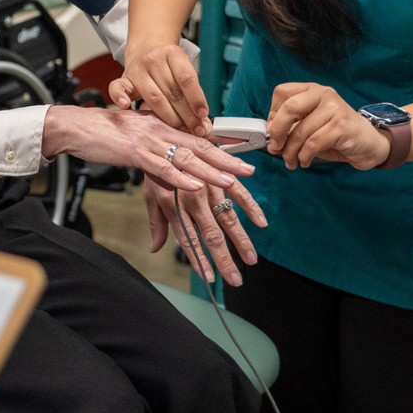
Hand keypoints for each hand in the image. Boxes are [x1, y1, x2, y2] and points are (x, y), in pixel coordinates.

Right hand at [42, 103, 254, 193]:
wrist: (77, 126)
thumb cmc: (104, 133)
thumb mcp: (136, 139)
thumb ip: (156, 152)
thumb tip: (172, 168)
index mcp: (163, 127)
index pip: (199, 139)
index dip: (223, 150)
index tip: (243, 161)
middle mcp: (160, 130)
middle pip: (200, 147)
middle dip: (226, 161)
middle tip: (249, 173)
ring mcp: (148, 141)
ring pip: (186, 157)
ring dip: (210, 170)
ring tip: (230, 181)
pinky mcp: (133, 151)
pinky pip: (160, 166)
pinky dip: (178, 177)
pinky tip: (193, 184)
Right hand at [110, 42, 211, 135]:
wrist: (146, 49)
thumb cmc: (167, 64)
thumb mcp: (182, 68)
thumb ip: (192, 92)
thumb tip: (203, 120)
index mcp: (172, 53)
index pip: (186, 78)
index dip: (196, 98)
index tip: (203, 114)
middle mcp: (153, 60)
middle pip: (172, 91)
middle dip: (187, 114)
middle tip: (196, 129)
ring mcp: (137, 69)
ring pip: (154, 97)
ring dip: (170, 117)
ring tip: (180, 128)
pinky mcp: (124, 79)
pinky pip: (117, 88)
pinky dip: (120, 97)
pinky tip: (126, 106)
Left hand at [145, 175, 265, 286]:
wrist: (166, 134)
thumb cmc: (158, 168)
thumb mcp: (151, 196)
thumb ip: (157, 224)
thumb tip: (155, 249)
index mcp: (174, 206)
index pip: (189, 240)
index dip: (200, 261)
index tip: (210, 278)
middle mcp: (193, 199)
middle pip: (212, 235)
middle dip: (224, 260)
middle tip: (235, 279)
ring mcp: (209, 187)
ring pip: (228, 218)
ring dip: (241, 240)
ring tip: (251, 258)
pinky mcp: (221, 173)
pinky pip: (239, 192)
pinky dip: (252, 207)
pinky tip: (261, 223)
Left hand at [266, 83, 391, 170]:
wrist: (369, 143)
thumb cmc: (336, 134)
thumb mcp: (311, 125)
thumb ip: (292, 126)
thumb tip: (270, 138)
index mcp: (312, 90)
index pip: (282, 92)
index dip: (272, 113)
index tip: (272, 131)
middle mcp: (324, 94)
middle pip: (289, 107)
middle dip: (277, 131)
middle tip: (275, 148)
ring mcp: (334, 109)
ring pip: (300, 131)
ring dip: (290, 152)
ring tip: (291, 161)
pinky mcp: (341, 127)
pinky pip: (313, 144)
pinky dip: (304, 157)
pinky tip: (304, 161)